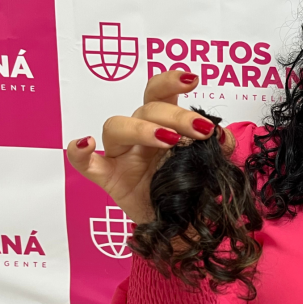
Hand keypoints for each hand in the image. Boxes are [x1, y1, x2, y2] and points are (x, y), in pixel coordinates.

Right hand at [66, 71, 231, 224]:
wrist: (180, 224)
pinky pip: (85, 164)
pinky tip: (86, 144)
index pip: (161, 93)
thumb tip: (224, 136)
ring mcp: (121, 156)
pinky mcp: (109, 179)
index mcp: (164, 125)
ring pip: (116, 127)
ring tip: (169, 140)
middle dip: (176, 115)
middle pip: (146, 110)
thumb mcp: (210, 166)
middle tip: (201, 130)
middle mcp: (140, 135)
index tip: (193, 79)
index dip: (172, 81)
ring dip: (142, 128)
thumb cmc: (189, 189)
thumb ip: (218, 148)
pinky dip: (79, 152)